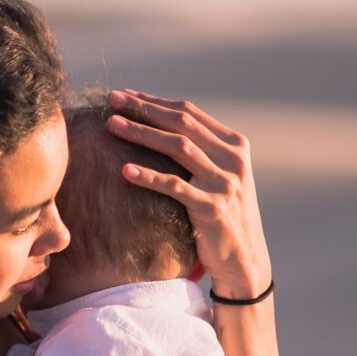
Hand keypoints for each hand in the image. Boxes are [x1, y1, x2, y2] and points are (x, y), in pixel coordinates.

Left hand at [105, 89, 271, 298]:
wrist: (245, 260)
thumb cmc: (224, 215)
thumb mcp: (220, 176)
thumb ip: (201, 151)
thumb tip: (159, 124)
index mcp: (235, 145)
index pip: (189, 112)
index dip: (154, 101)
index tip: (124, 94)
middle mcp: (233, 159)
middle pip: (182, 123)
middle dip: (144, 109)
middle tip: (112, 100)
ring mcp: (225, 183)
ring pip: (178, 147)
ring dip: (141, 133)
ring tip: (111, 125)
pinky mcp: (212, 208)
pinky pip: (175, 186)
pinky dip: (148, 176)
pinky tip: (124, 170)